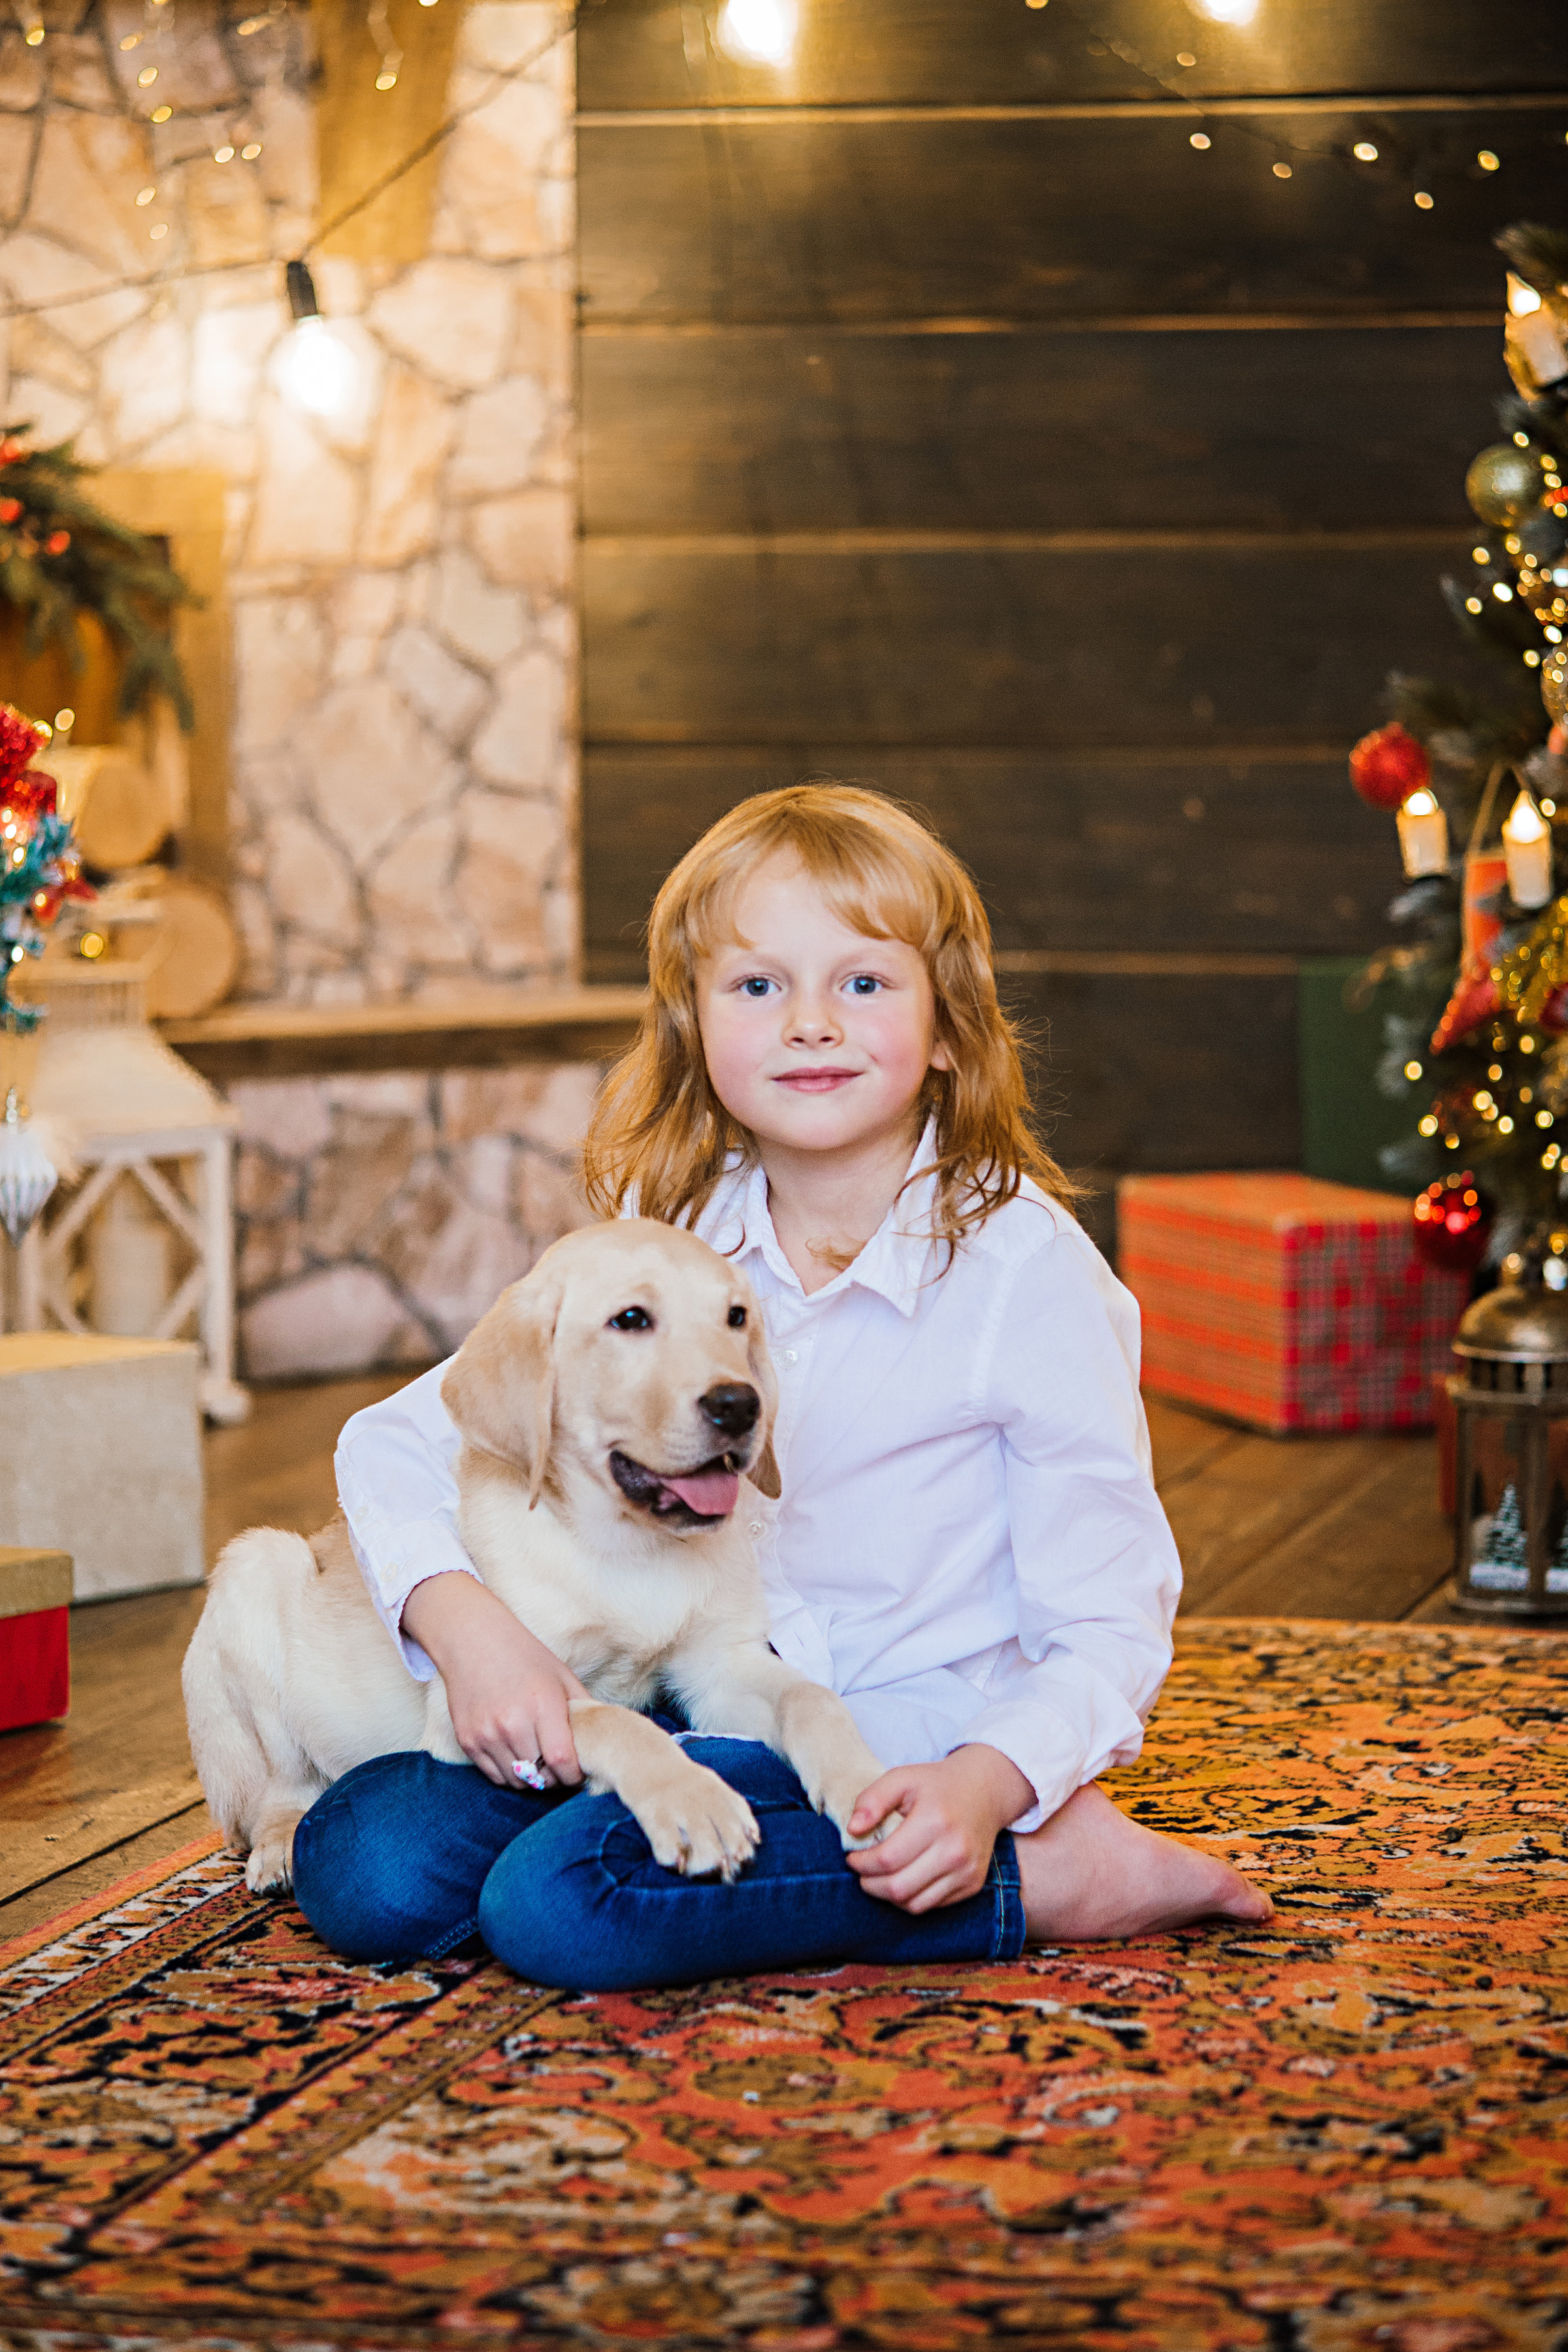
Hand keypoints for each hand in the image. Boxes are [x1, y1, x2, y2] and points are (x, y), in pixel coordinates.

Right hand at [402, 1572, 587, 1791]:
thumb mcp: (562, 1676)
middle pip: (540, 1777)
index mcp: (542, 1705)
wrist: (472, 1641)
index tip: (578, 1773)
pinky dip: (509, 1774)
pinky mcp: (467, 1741)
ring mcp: (487, 1734)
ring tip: (539, 1763)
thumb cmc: (524, 1656)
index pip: (562, 1761)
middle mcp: (513, 1723)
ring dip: (532, 1780)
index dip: (573, 1775)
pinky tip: (517, 1756)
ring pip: (517, 1781)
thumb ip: (585, 1709)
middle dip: (555, 1779)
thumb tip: (603, 1740)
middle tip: (561, 1769)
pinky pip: (494, 1775)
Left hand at [844, 1744, 1034, 1912]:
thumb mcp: (902, 1778)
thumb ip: (873, 1799)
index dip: (862, 1863)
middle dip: (870, 1884)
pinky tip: (904, 1878)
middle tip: (862, 1871)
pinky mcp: (972, 1885)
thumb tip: (852, 1829)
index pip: (887, 1859)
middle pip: (899, 1888)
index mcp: (935, 1821)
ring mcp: (967, 1871)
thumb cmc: (936, 1785)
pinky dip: (911, 1898)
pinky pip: (932, 1906)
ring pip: (914, 1904)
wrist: (985, 1792)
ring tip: (879, 1877)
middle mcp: (955, 1851)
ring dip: (888, 1896)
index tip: (852, 1856)